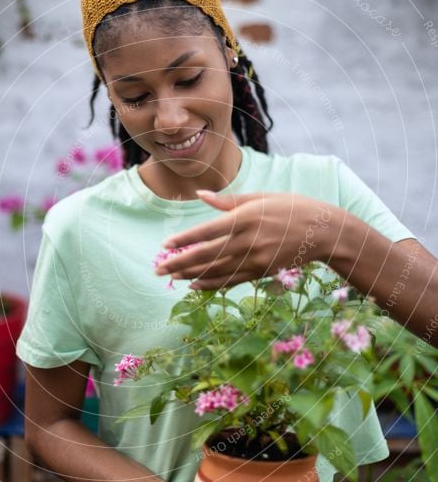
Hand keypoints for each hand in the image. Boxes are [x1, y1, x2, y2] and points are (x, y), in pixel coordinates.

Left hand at [154, 190, 335, 289]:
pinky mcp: (260, 272)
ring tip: (171, 277)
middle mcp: (248, 241)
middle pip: (206, 255)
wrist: (323, 231)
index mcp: (246, 218)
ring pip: (216, 271)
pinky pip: (231, 281)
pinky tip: (194, 285)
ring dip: (191, 275)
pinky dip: (211, 284)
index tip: (165, 245)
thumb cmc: (291, 207)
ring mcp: (255, 259)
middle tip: (158, 269)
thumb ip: (228, 200)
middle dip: (180, 263)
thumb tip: (200, 196)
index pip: (207, 232)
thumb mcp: (261, 197)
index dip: (184, 240)